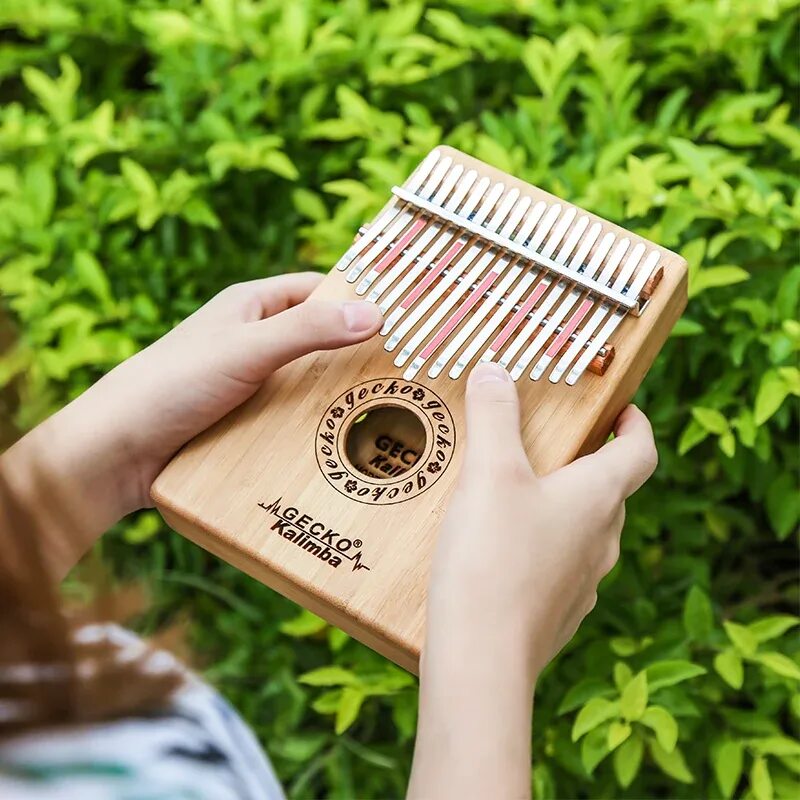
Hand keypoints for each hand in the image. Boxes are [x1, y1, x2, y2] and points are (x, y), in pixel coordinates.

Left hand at [2, 273, 381, 575]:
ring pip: (310, 380)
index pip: (319, 290)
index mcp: (252, 305)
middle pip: (320, 338)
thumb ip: (307, 331)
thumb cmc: (172, 384)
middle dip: (356, 352)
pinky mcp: (246, 418)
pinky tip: (342, 438)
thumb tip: (374, 314)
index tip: (405, 314)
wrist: (117, 452)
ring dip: (338, 394)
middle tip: (406, 371)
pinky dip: (316, 422)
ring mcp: (251, 381)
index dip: (359, 297)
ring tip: (386, 410)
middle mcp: (255, 339)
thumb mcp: (246, 351)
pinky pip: (293, 414)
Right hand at [409, 362, 656, 799]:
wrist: (481, 660)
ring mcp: (581, 582)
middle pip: (611, 492)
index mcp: (598, 498)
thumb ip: (494, 415)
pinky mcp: (556, 614)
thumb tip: (497, 370)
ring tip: (516, 495)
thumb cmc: (493, 558)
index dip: (637, 424)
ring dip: (562, 507)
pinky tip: (498, 550)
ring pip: (584, 532)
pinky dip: (540, 548)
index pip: (640, 452)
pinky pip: (557, 568)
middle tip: (553, 444)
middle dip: (589, 462)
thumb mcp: (489, 472)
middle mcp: (601, 540)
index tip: (625, 409)